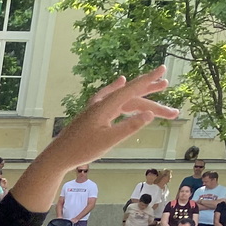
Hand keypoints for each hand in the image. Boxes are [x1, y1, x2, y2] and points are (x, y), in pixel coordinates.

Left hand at [29, 69, 176, 185]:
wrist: (57, 156)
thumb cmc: (82, 150)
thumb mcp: (109, 141)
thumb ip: (129, 127)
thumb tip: (149, 114)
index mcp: (105, 107)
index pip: (131, 90)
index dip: (148, 80)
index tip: (162, 69)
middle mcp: (101, 104)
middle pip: (130, 96)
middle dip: (150, 93)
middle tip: (167, 84)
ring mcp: (95, 108)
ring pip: (122, 99)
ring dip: (139, 96)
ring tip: (157, 90)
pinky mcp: (91, 114)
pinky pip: (110, 99)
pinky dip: (119, 92)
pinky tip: (120, 82)